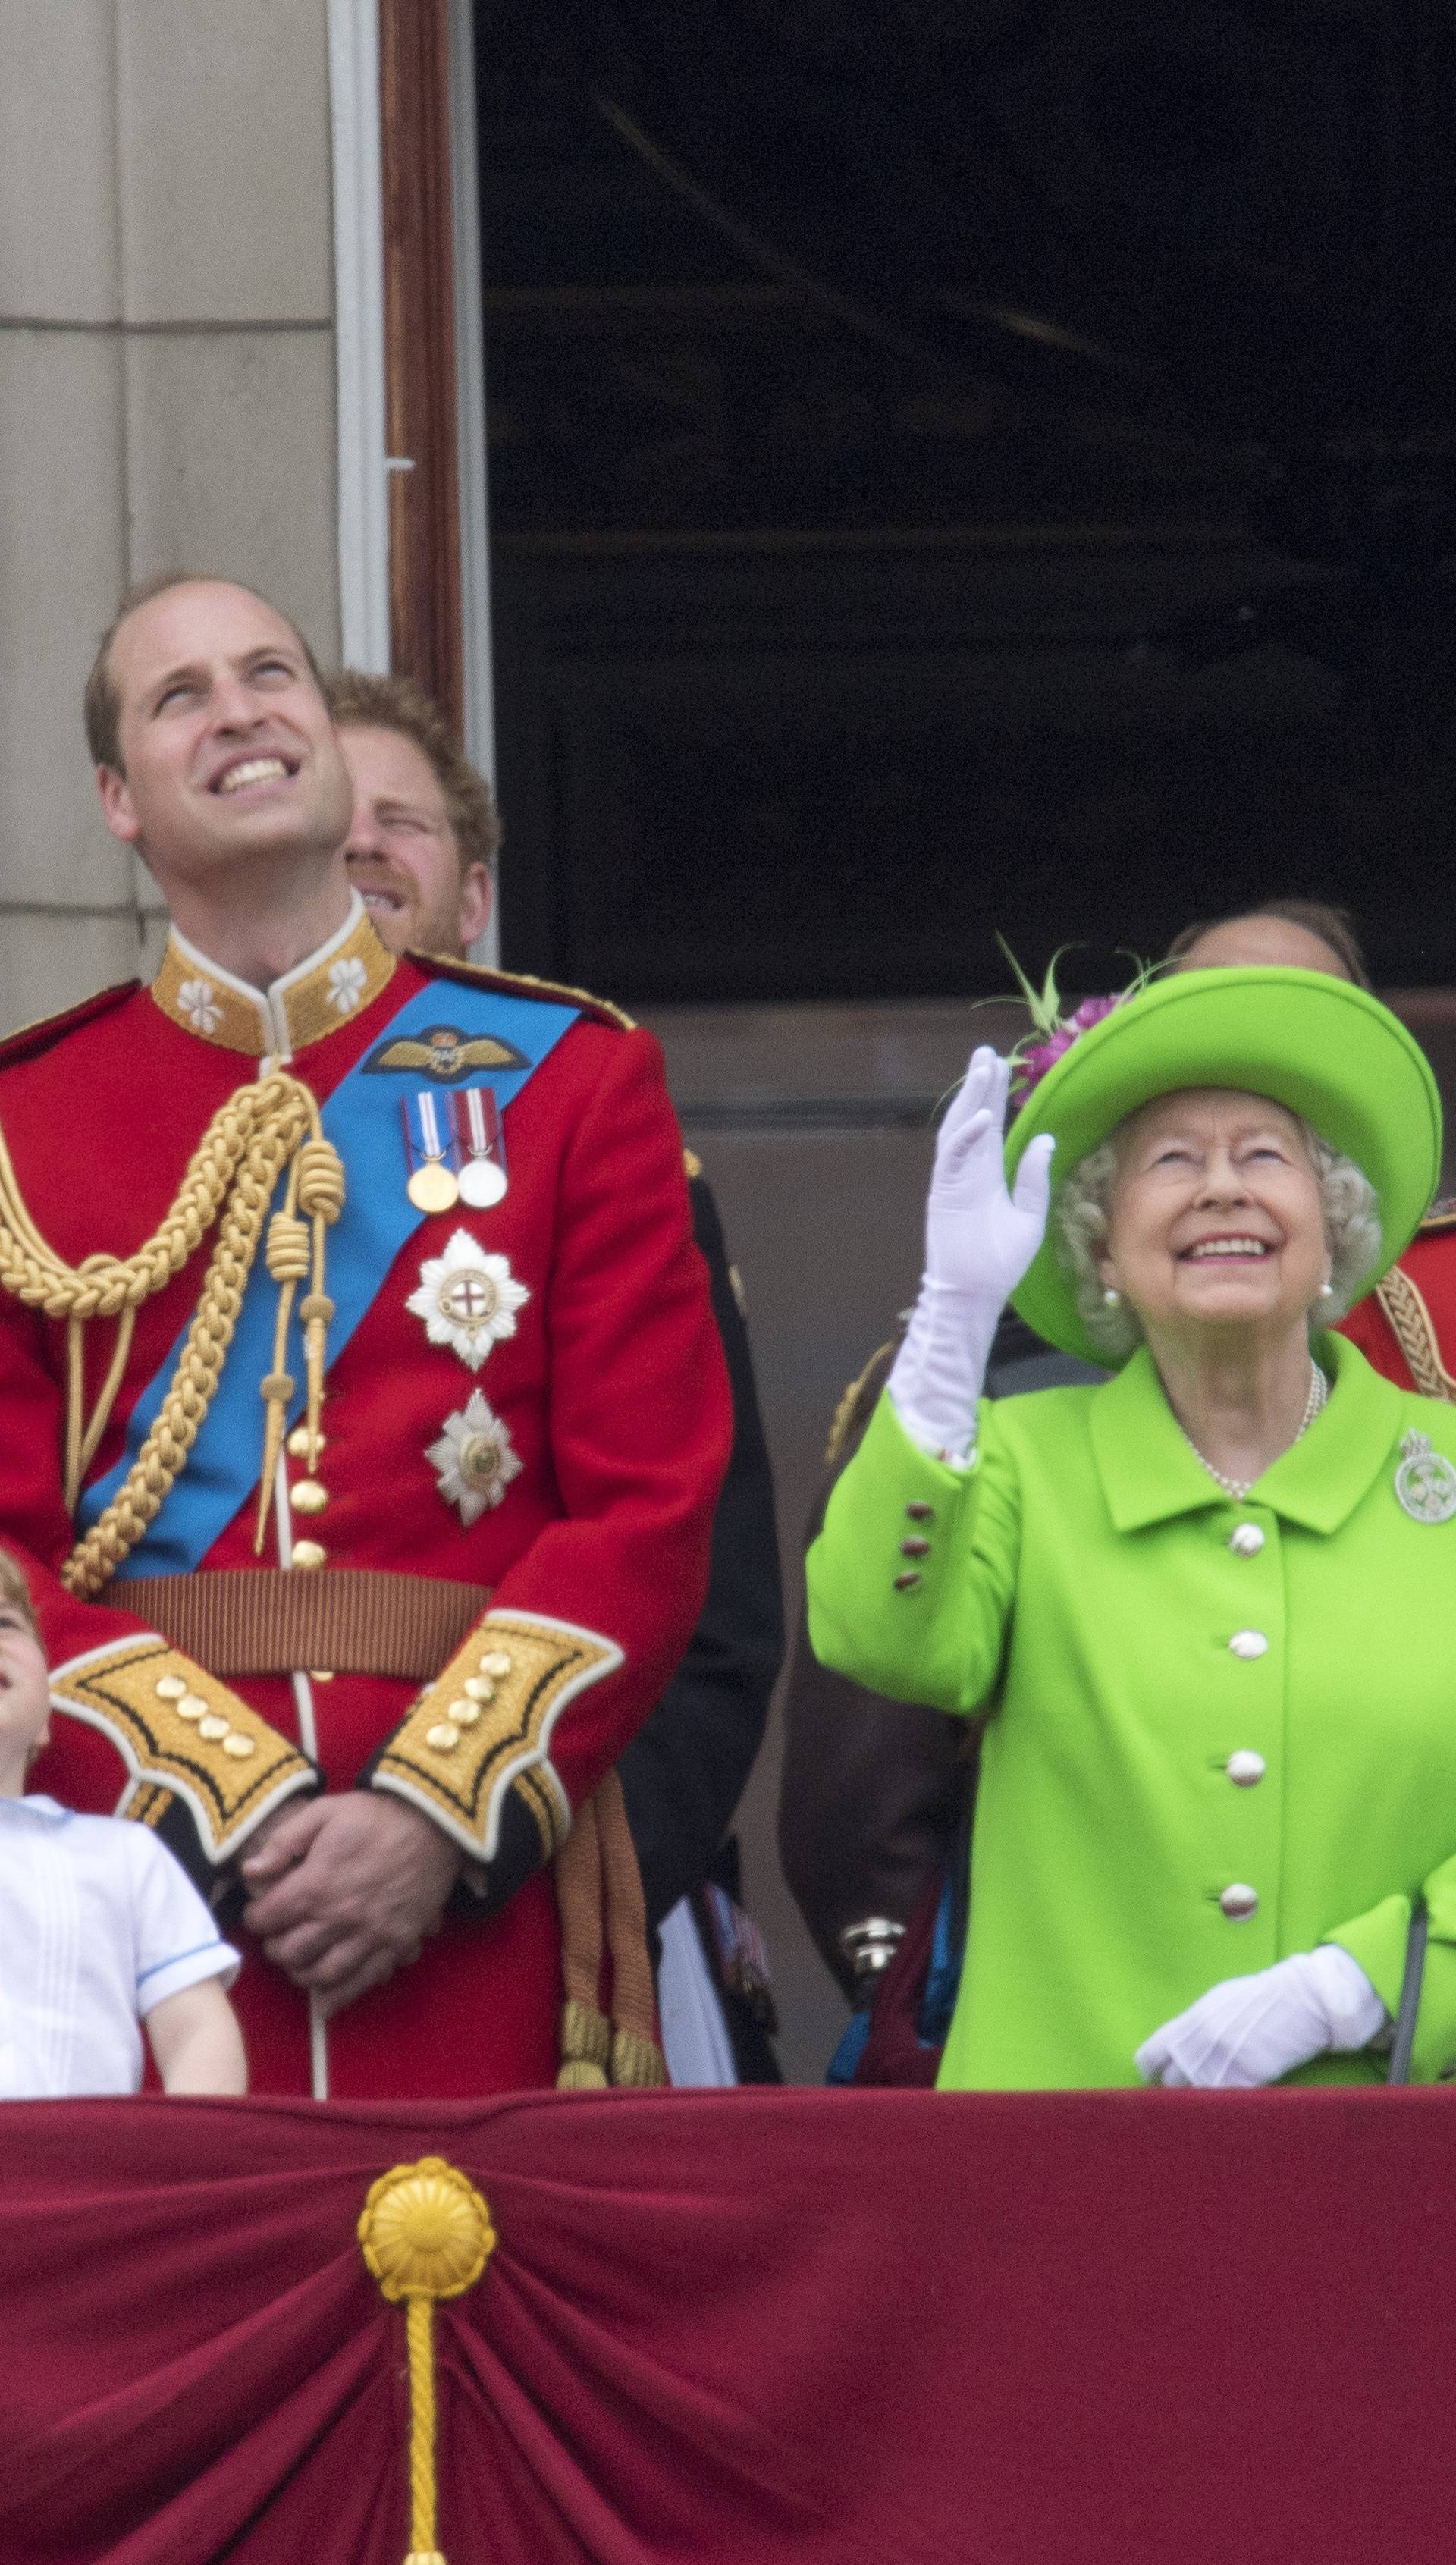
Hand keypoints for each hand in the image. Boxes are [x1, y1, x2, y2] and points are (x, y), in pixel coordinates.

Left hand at [239, 1793, 461, 2018]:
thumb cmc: (376, 1816)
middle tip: (277, 1939)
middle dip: (276, 1948)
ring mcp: (370, 1934)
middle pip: (291, 1951)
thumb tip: (250, 1870)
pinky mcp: (396, 1943)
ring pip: (322, 1973)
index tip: (258, 1914)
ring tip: (298, 1964)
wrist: (433, 1823)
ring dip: (302, 1974)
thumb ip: (283, 1841)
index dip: (255, 1918)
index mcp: (316, 1884)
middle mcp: (339, 1916)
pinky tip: (325, 2003)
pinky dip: (340, 1997)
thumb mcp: (324, 1812)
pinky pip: (363, 1980)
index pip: (269, 1918)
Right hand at [923, 1048, 1053, 1304]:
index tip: (1002, 1067)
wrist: (975, 1292)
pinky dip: (966, 1136)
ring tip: (981, 1069)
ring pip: (958, 1129)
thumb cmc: (1001, 1262)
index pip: (991, 1127)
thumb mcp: (1029, 1217)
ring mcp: (953, 1180)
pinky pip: (952, 1157)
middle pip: (972, 1118)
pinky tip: (983, 1117)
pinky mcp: (944, 1193)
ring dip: (969, 1099)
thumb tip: (1045, 1140)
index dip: (994, 1097)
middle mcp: (969, 1171)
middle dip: (978, 1086)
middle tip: (987, 1052)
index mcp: (988, 1175)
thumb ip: (1033, 1178)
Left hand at [1136, 1947, 1385, 2090]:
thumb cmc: (1261, 1999)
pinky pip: (1224, 2104)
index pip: (1150, 2055)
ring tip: (1213, 2103)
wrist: (1301, 2000)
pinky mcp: (1245, 2079)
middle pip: (1171, 2083)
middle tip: (1192, 2094)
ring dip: (1202, 2104)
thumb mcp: (1218, 2003)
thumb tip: (1179, 2047)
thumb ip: (1194, 2026)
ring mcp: (1220, 2063)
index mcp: (1189, 2022)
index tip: (1158, 2079)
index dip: (1153, 2071)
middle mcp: (1198, 2044)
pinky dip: (1226, 2108)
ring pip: (1194, 2099)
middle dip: (1179, 2091)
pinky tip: (1235, 2104)